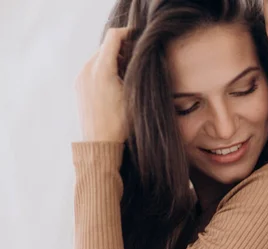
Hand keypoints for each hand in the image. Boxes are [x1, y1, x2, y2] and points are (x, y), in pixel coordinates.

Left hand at [76, 28, 129, 142]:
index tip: (139, 40)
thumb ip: (134, 71)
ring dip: (112, 60)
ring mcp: (80, 78)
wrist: (100, 144)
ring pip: (98, 57)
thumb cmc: (121, 123)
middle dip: (121, 49)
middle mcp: (87, 70)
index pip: (114, 37)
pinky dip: (103, 69)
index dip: (128, 34)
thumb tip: (137, 57)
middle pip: (105, 46)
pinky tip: (114, 83)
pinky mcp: (78, 86)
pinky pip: (91, 69)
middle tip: (137, 60)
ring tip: (126, 74)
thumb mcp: (134, 94)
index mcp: (102, 69)